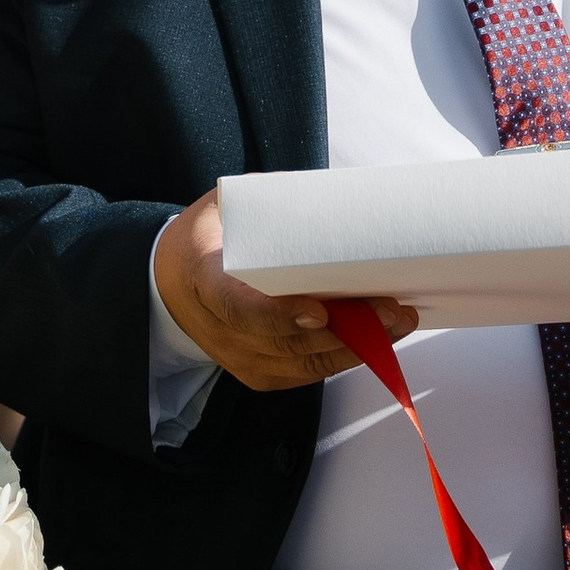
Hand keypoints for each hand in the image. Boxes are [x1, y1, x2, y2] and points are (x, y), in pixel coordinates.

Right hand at [153, 187, 416, 394]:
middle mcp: (220, 330)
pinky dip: (346, 356)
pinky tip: (380, 336)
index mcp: (204, 277)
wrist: (171, 286)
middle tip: (390, 308)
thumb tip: (329, 195)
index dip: (278, 314)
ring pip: (305, 362)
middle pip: (287, 342)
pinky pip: (309, 371)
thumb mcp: (224, 207)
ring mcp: (240, 358)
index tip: (318, 309)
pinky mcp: (260, 374)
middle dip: (345, 329)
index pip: (238, 306)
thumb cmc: (208, 239)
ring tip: (399, 320)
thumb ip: (267, 204)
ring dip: (358, 346)